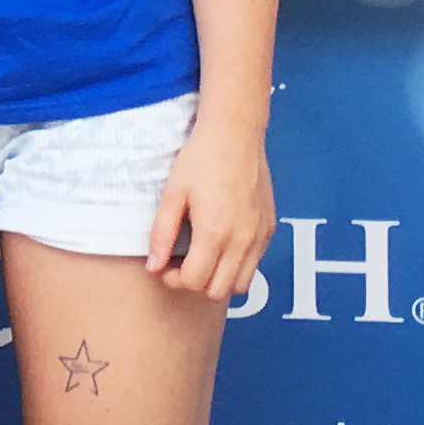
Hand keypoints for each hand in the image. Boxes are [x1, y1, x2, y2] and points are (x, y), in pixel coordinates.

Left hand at [145, 116, 274, 302]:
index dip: (174, 280)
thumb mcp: (172, 194)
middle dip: (194, 283)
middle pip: (218, 290)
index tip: (164, 265)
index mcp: (215, 233)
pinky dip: (237, 265)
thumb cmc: (200, 159)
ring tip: (202, 256)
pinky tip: (221, 243)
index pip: (195, 282)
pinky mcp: (269, 227)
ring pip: (241, 284)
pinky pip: (255, 263)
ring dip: (218, 279)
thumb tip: (154, 266)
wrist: (235, 133)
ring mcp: (259, 235)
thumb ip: (162, 234)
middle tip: (180, 262)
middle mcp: (242, 240)